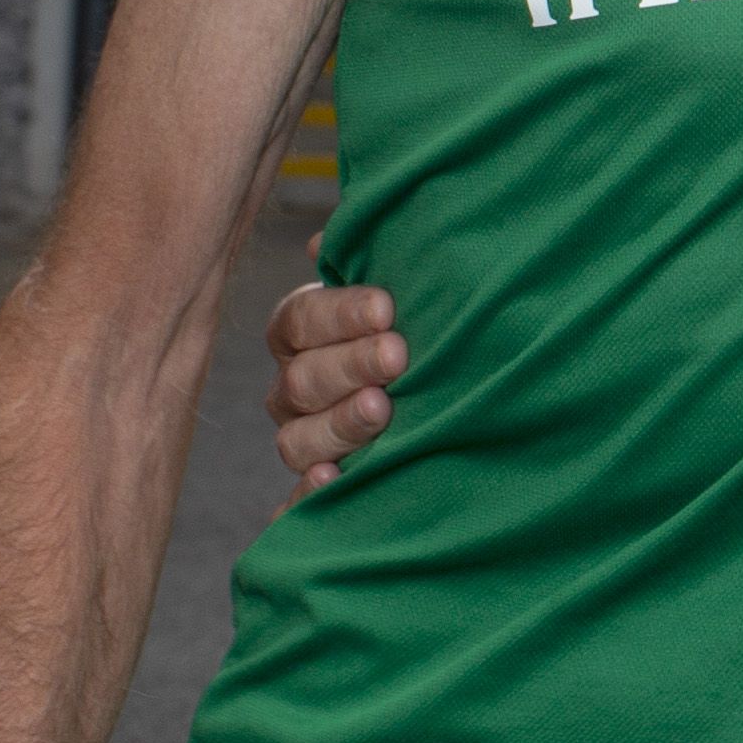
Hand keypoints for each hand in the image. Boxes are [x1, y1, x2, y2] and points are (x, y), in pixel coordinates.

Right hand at [265, 237, 406, 490]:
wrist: (449, 384)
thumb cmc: (421, 320)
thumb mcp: (402, 281)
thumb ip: (372, 254)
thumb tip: (329, 239)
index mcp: (302, 331)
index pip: (302, 320)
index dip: (340, 313)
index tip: (387, 307)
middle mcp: (294, 388)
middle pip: (302, 381)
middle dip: (351, 365)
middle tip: (398, 356)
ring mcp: (303, 439)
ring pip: (296, 439)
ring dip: (338, 424)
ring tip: (382, 408)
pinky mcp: (320, 486)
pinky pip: (294, 504)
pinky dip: (308, 498)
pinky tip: (333, 481)